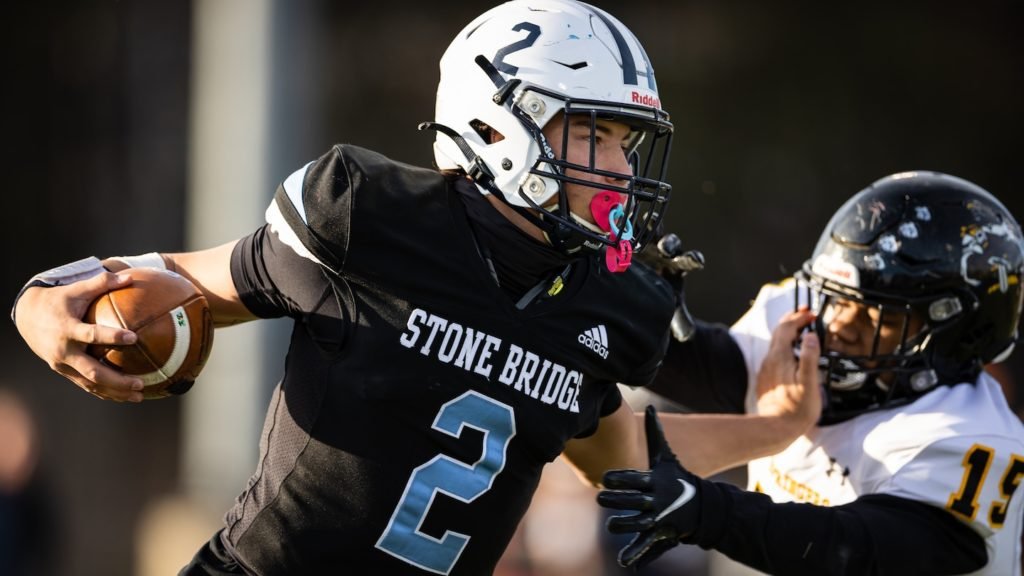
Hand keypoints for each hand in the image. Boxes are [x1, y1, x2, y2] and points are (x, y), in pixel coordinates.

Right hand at [14, 272, 143, 401]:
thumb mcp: (76, 289)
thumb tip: (131, 276)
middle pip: (92, 371)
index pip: (91, 335)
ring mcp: (63, 365)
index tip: (134, 337)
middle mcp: (64, 351)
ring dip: (115, 392)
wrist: (28, 317)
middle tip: (140, 383)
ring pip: (90, 384)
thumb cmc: (58, 301)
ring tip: (140, 395)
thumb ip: (102, 282)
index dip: (112, 336)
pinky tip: (125, 395)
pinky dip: (106, 392)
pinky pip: (87, 385)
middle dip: (117, 380)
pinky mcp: (65, 372)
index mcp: (67, 329)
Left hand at [598, 406, 700, 567]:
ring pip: (636, 524)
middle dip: (615, 500)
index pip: (633, 478)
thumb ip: (655, 433)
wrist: (702, 507)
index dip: (618, 478)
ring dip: (622, 525)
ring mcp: (659, 519)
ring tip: (612, 524)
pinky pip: (646, 545)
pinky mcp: (660, 535)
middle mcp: (656, 500)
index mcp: (655, 481)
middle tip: (601, 499)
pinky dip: (635, 554)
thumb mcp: (666, 457)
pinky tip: (624, 560)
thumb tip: (650, 405)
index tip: (605, 478)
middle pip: (632, 501)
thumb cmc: (677, 478)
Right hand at [635, 232, 704, 341]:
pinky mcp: (631, 240)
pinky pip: (629, 230)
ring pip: (650, 232)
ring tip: (645, 221)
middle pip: (670, 245)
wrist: (642, 285)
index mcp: (678, 266)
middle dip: (668, 244)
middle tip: (666, 247)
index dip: (693, 259)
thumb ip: (680, 321)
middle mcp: (665, 252)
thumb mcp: (670, 310)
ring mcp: (648, 243)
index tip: (698, 261)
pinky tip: (618, 220)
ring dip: (648, 227)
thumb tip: (687, 336)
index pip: (688, 261)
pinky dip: (625, 225)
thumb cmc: (661, 297)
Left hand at [755, 308, 821, 432]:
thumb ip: (809, 357)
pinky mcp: (766, 380)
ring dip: (787, 333)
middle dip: (791, 320)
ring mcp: (766, 370)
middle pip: (778, 332)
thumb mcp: (809, 382)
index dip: (799, 317)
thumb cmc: (796, 408)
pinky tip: (791, 354)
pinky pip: (773, 356)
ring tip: (801, 331)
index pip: (787, 328)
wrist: (775, 428)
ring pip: (775, 344)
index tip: (811, 314)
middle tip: (805, 315)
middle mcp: (769, 360)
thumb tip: (810, 335)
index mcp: (780, 357)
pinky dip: (784, 347)